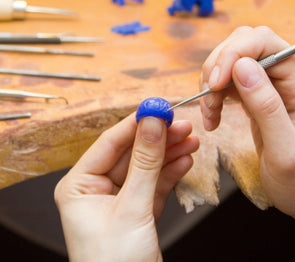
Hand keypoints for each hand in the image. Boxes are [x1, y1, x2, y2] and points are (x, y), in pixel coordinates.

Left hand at [55, 113, 198, 261]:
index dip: (136, 123)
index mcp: (79, 186)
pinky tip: (186, 160)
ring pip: (147, 167)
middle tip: (182, 124)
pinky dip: (171, 172)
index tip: (159, 108)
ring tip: (192, 139)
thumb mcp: (132, 209)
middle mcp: (96, 189)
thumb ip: (146, 164)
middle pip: (132, 153)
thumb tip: (153, 122)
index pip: (111, 142)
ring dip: (170, 153)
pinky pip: (155, 183)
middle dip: (159, 139)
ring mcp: (118, 199)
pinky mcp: (138, 209)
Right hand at [200, 26, 294, 260]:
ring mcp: (273, 83)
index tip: (214, 84)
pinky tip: (212, 116)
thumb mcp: (286, 150)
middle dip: (219, 68)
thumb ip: (266, 106)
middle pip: (244, 44)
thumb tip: (241, 67)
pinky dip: (215, 95)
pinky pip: (230, 80)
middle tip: (209, 101)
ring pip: (233, 60)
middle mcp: (289, 74)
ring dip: (213, 83)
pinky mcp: (259, 94)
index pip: (264, 42)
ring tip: (210, 114)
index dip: (233, 54)